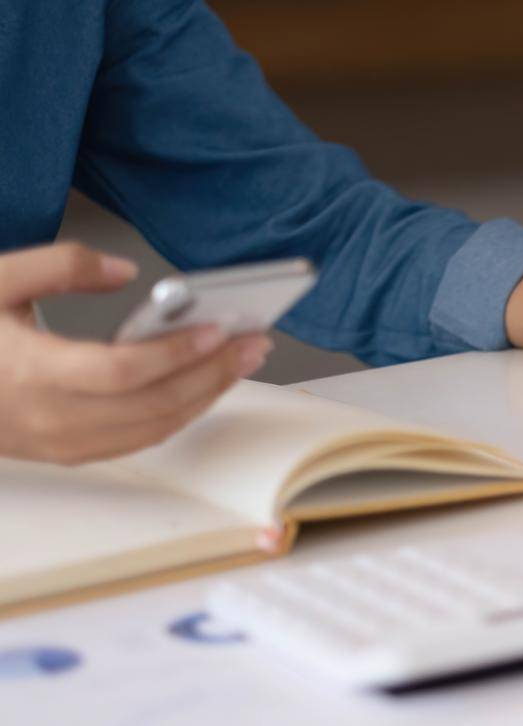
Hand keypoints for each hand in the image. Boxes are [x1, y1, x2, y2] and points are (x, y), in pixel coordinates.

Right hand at [0, 242, 273, 463]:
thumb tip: (123, 271)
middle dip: (212, 375)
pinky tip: (200, 386)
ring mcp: (55, 442)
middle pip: (151, 406)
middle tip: (255, 343)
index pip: (121, 372)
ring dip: (204, 397)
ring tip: (240, 362)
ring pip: (150, 430)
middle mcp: (46, 418)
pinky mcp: (61, 452)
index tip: (218, 329)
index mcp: (27, 372)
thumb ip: (58, 264)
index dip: (175, 353)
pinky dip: (175, 415)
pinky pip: (134, 441)